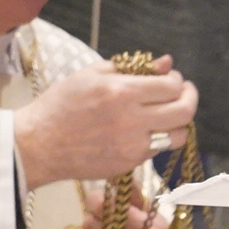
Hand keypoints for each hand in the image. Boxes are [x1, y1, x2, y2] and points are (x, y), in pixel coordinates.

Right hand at [16, 55, 196, 188]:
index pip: (171, 86)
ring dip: (178, 123)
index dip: (176, 80)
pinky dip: (157, 138)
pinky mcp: (128, 164)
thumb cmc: (60, 104)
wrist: (38, 144)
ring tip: (166, 115)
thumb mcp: (91, 75)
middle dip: (190, 98)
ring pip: (177, 135)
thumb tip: (165, 63)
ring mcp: (132, 146)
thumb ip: (131, 67)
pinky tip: (143, 130)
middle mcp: (132, 120)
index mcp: (121, 92)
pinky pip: (156, 150)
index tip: (169, 79)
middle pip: (184, 111)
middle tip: (183, 93)